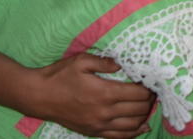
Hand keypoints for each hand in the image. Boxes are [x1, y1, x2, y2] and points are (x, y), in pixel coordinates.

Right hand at [29, 53, 156, 138]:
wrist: (39, 96)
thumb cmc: (59, 76)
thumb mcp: (82, 61)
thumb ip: (105, 62)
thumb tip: (123, 63)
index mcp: (105, 93)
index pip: (138, 94)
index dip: (149, 88)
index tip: (153, 82)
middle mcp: (105, 112)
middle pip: (139, 110)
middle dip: (149, 101)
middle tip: (153, 91)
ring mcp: (99, 125)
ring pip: (132, 125)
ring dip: (144, 116)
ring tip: (148, 106)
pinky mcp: (93, 132)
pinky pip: (119, 137)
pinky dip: (133, 133)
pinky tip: (141, 127)